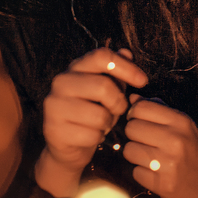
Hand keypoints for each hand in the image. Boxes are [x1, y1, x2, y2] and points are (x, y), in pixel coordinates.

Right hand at [36, 47, 146, 196]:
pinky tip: (91, 135)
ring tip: (101, 123)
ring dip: (108, 123)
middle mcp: (61, 82)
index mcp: (75, 68)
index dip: (126, 67)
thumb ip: (115, 74)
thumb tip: (126, 53)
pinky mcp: (55, 129)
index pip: (101, 56)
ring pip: (99, 115)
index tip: (143, 81)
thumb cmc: (91, 113)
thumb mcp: (106, 91)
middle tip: (118, 110)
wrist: (67, 145)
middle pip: (104, 86)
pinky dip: (98, 138)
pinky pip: (92, 135)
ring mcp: (55, 106)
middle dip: (119, 102)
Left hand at [121, 95, 197, 197]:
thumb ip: (159, 109)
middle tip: (146, 142)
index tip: (139, 121)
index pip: (141, 108)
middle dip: (134, 135)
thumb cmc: (194, 152)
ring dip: (135, 155)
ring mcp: (169, 164)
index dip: (134, 114)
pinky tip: (155, 172)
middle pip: (131, 128)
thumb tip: (133, 98)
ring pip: (129, 150)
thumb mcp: (184, 126)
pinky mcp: (162, 184)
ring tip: (150, 157)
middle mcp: (175, 141)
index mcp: (181, 122)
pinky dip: (142, 173)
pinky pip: (135, 172)